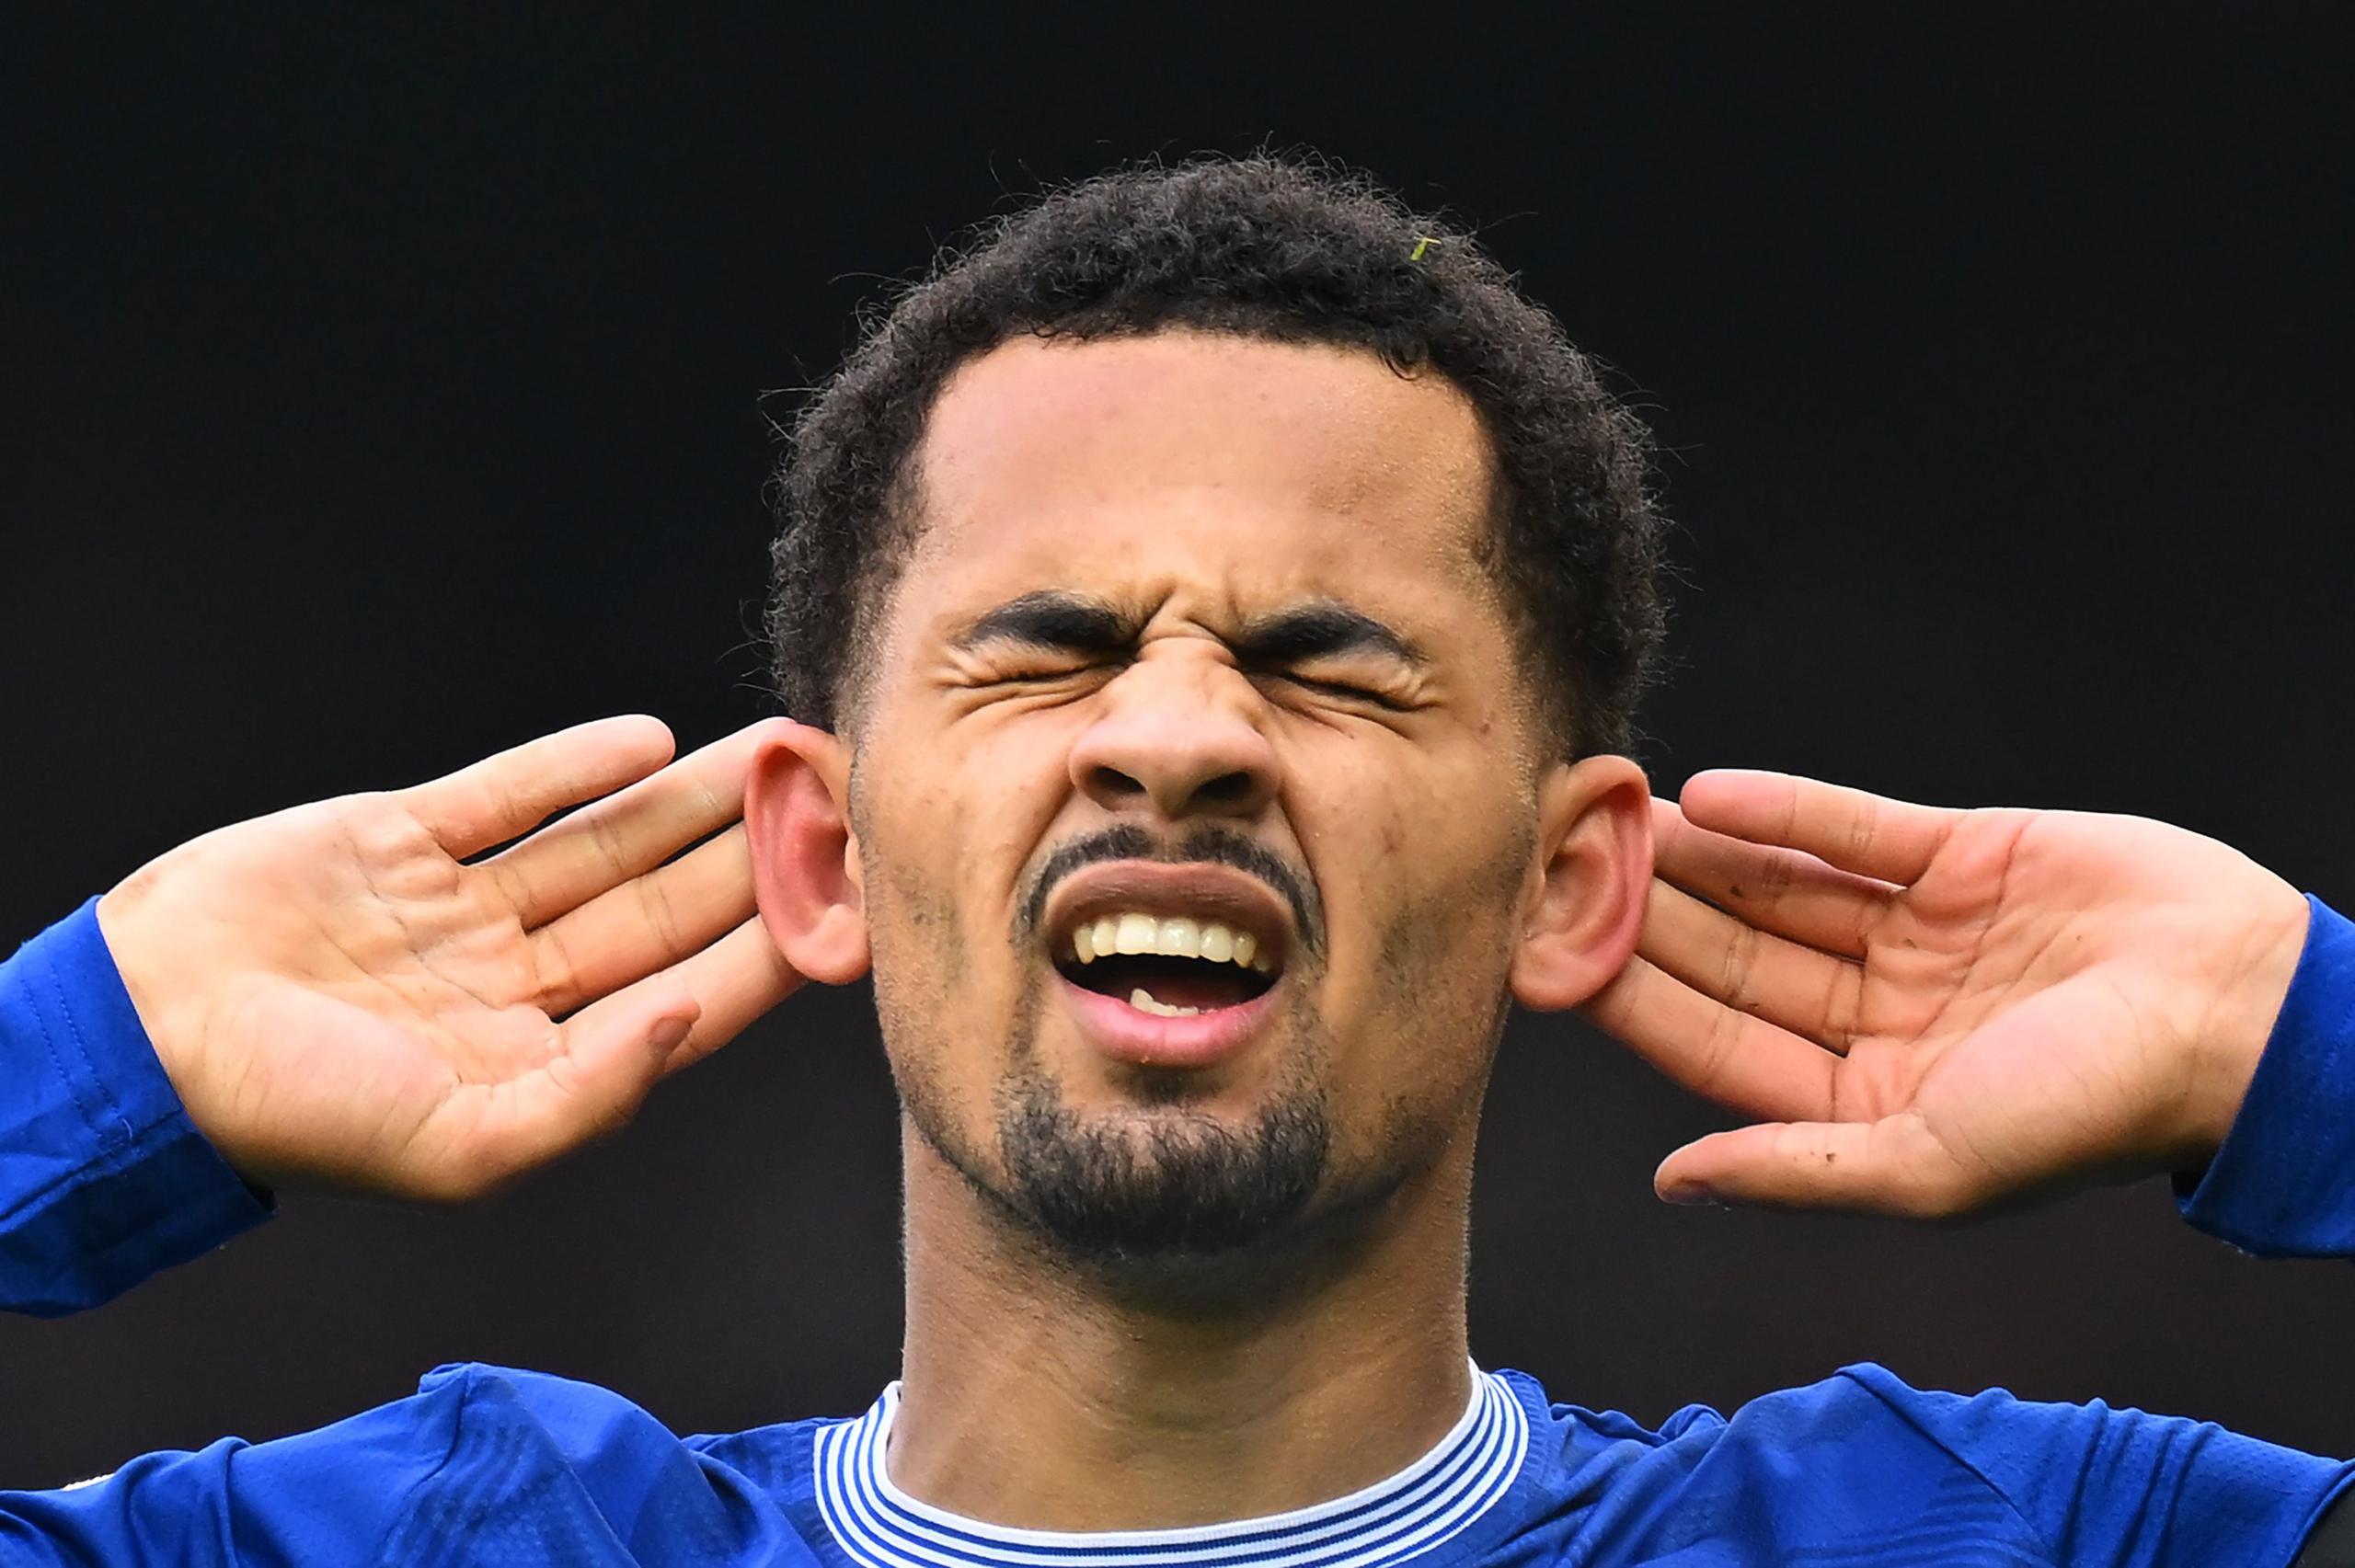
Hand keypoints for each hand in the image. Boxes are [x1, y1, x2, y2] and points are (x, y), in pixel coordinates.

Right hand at [96, 716, 801, 1200]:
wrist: (139, 1040)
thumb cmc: (296, 1115)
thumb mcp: (462, 1145)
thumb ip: (593, 1093)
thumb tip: (689, 1023)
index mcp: (540, 1058)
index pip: (688, 995)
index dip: (774, 945)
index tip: (854, 896)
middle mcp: (513, 981)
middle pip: (664, 908)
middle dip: (757, 855)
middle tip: (838, 800)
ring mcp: (459, 907)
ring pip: (603, 843)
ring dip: (691, 798)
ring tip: (777, 752)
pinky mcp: (400, 842)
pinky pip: (508, 795)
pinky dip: (574, 765)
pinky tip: (651, 741)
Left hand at [1582, 770, 2310, 1216]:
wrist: (2244, 1012)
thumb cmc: (2092, 1111)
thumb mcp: (1931, 1164)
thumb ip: (1795, 1167)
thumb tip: (1672, 1182)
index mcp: (1864, 1098)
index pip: (1719, 1043)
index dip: (1635, 1001)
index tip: (1551, 957)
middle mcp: (1879, 1013)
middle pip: (1735, 958)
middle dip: (1647, 917)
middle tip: (1561, 869)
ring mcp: (1917, 933)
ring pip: (1777, 886)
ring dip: (1696, 857)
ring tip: (1610, 820)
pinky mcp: (1960, 857)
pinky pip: (1850, 826)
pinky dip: (1783, 807)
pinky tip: (1703, 793)